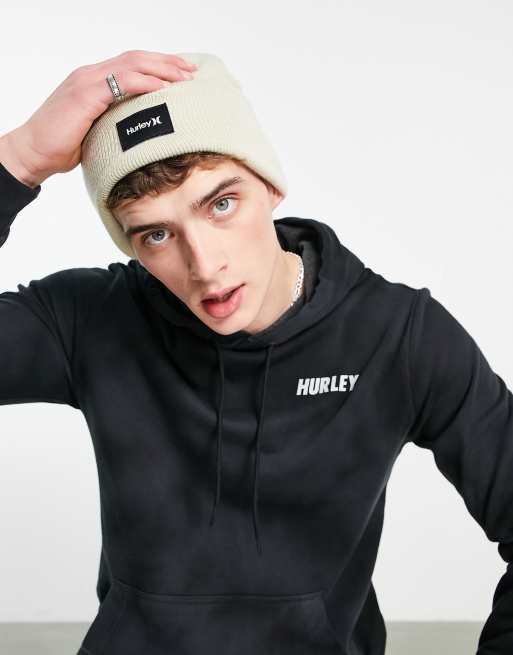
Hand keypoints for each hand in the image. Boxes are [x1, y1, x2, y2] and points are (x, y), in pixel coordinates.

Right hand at [0, 50, 196, 186]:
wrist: (33, 152)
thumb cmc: (61, 147)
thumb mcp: (95, 131)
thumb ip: (114, 123)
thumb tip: (140, 134)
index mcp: (93, 80)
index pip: (131, 65)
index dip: (157, 66)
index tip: (181, 73)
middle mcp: (90, 74)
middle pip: (135, 59)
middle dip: (166, 62)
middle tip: (190, 70)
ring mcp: (87, 81)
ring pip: (131, 65)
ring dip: (161, 69)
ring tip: (183, 77)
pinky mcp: (85, 94)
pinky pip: (121, 82)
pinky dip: (144, 83)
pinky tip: (162, 88)